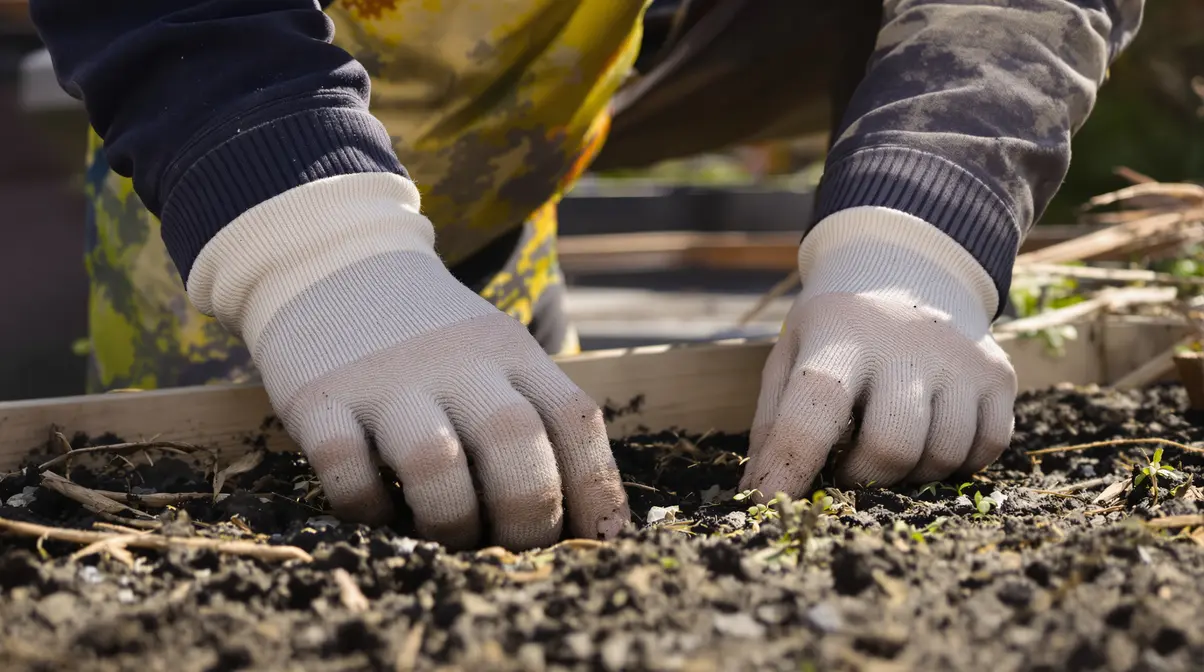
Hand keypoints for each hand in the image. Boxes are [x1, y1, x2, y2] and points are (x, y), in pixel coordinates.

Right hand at [187, 174, 629, 550]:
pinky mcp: (317, 398)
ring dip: (449, 520)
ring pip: (433, 460)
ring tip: (447, 535)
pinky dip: (366, 508)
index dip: (597, 489)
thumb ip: (535, 417)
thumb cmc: (430, 336)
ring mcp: (384, 379)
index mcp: (511, 353)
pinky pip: (345, 467)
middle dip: (528, 514)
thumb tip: (584, 522)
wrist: (331, 260)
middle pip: (513, 439)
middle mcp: (456, 363)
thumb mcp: (496, 353)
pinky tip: (377, 510)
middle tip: (516, 549)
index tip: (601, 542)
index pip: (574, 419)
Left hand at [740, 207, 1016, 498]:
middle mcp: (906, 344)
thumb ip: (774, 423)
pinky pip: (986, 449)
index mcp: (840, 336)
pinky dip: (957, 463)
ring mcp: (960, 358)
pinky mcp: (999, 374)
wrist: (909, 272)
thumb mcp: (791, 356)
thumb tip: (760, 494)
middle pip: (892, 447)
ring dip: (911, 474)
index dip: (791, 467)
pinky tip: (931, 438)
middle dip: (864, 479)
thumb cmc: (836, 333)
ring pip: (944, 456)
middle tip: (849, 470)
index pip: (813, 411)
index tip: (771, 504)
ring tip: (889, 448)